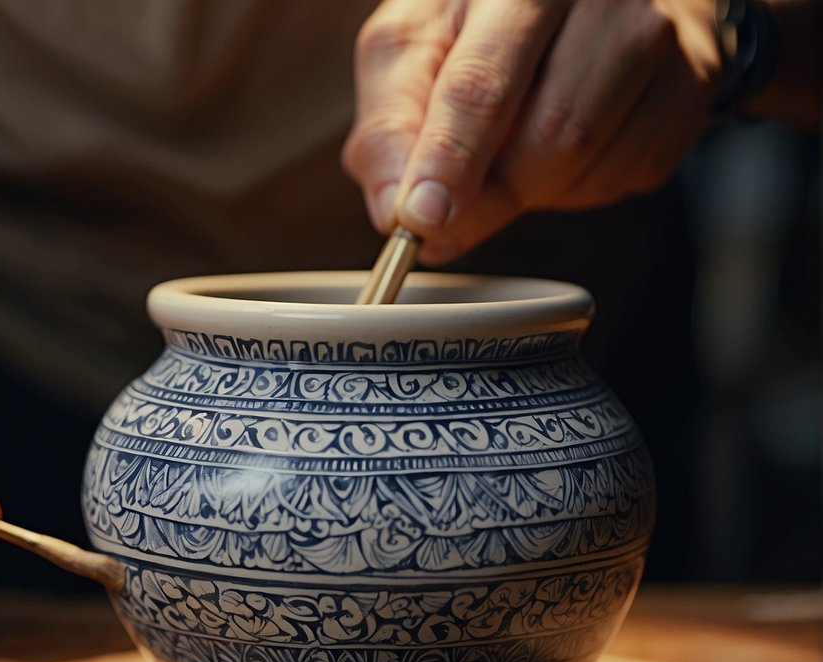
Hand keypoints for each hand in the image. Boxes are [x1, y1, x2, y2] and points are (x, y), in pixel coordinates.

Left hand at [343, 0, 721, 262]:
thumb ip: (390, 126)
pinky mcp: (695, 84)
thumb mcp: (412, 46)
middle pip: (550, 136)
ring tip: (506, 153)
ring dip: (531, 191)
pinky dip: (575, 186)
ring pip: (589, 166)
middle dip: (488, 196)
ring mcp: (668, 39)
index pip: (484, 83)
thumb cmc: (482, 17)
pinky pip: (626, 176)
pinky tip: (557, 147)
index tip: (423, 218)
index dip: (451, 161)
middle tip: (445, 214)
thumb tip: (397, 210)